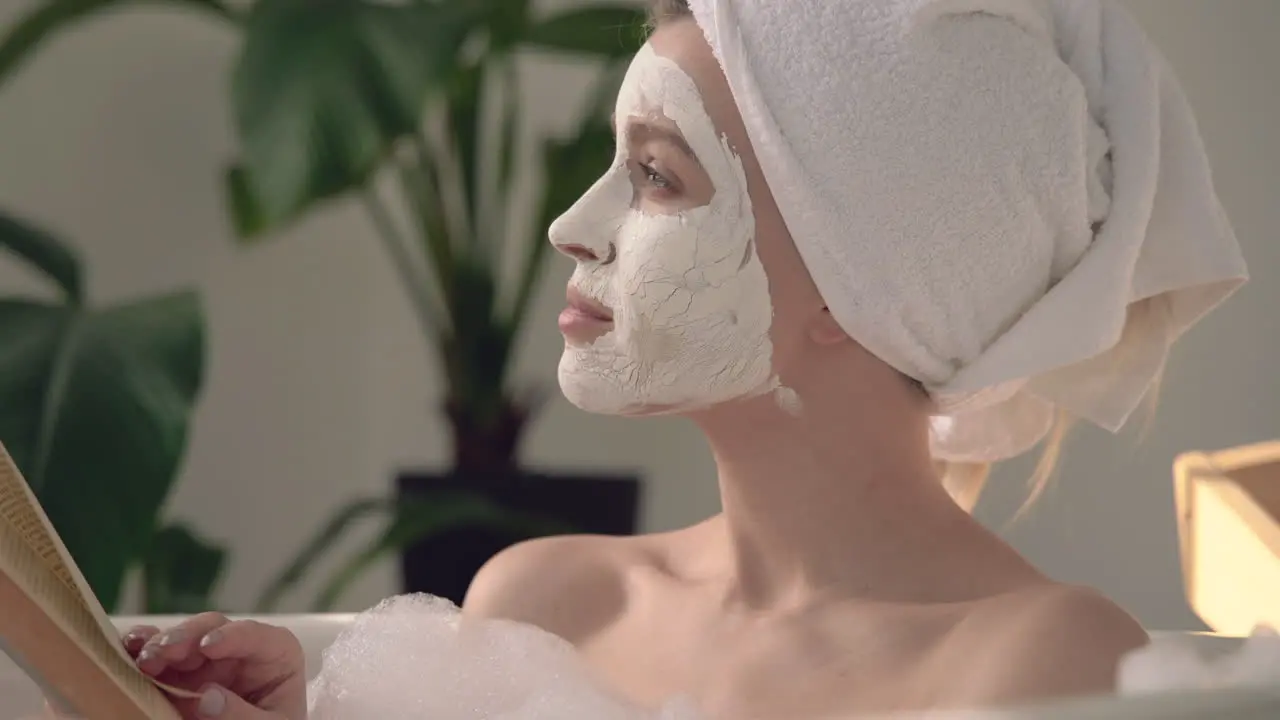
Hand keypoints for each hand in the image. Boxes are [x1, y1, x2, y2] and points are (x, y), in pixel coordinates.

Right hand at [45, 614, 306, 718]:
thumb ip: (241, 714)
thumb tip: (205, 696)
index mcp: (274, 656)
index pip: (258, 637)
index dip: (233, 636)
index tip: (208, 646)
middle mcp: (238, 649)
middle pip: (213, 628)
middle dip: (186, 636)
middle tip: (164, 652)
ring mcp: (204, 659)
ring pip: (180, 637)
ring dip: (158, 644)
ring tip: (144, 660)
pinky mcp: (176, 672)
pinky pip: (157, 652)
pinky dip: (140, 647)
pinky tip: (126, 647)